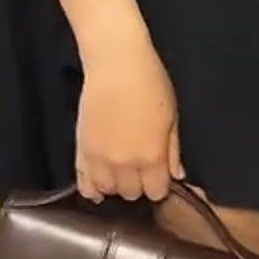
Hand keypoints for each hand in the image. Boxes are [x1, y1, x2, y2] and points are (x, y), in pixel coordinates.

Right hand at [76, 40, 182, 202]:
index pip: (156, 192)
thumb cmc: (150, 84)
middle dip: (139, 184)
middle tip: (140, 169)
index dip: (159, 185)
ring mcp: (100, 159)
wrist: (116, 65)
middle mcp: (125, 164)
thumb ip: (172, 151)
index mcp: (152, 157)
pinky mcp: (81, 150)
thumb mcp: (171, 117)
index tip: (159, 176)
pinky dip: (92, 187)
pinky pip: (83, 182)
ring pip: (108, 190)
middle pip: (132, 194)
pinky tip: (99, 183)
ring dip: (116, 185)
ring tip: (120, 170)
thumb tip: (177, 175)